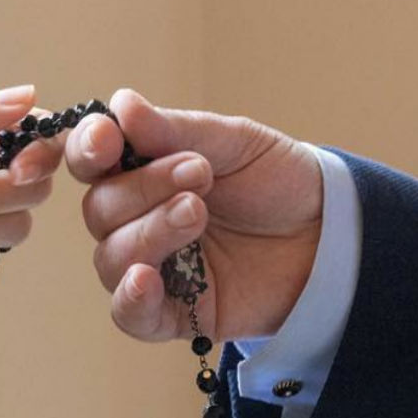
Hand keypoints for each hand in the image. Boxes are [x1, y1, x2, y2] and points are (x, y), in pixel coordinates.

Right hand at [66, 88, 322, 341]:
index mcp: (140, 171)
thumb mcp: (234, 142)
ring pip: (112, 258)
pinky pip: (128, 314)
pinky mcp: (172, 313)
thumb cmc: (277, 182)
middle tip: (200, 174)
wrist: (330, 234)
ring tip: (198, 212)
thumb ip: (174, 130)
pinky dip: (130, 297)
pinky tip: (146, 279)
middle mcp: (134, 220)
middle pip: (99, 210)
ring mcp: (151, 267)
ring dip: (150, 232)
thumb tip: (120, 104)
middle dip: (143, 189)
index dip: (88, 150)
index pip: (91, 161)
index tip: (108, 141)